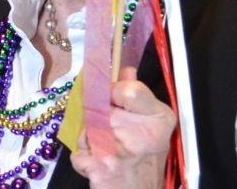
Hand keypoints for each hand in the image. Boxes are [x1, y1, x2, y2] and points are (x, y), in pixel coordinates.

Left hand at [70, 66, 176, 188]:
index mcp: (159, 118)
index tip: (113, 100)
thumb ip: (137, 96)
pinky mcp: (100, 169)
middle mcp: (141, 134)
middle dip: (97, 121)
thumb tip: (124, 68)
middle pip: (99, 110)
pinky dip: (83, 161)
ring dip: (89, 141)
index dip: (112, 92)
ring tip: (107, 152)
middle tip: (111, 134)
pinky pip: (78, 153)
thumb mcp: (152, 126)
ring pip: (85, 131)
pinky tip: (99, 166)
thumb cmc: (146, 159)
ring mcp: (118, 152)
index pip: (126, 89)